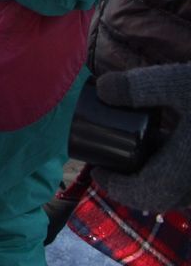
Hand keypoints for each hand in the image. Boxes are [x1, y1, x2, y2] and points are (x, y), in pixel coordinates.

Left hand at [92, 63, 190, 211]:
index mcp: (183, 174)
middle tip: (118, 167)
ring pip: (182, 196)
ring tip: (146, 157)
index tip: (99, 171)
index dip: (116, 186)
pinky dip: (180, 177)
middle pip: (162, 199)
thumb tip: (102, 89)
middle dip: (137, 186)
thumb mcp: (180, 82)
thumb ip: (140, 87)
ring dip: (161, 182)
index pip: (142, 194)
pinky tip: (177, 152)